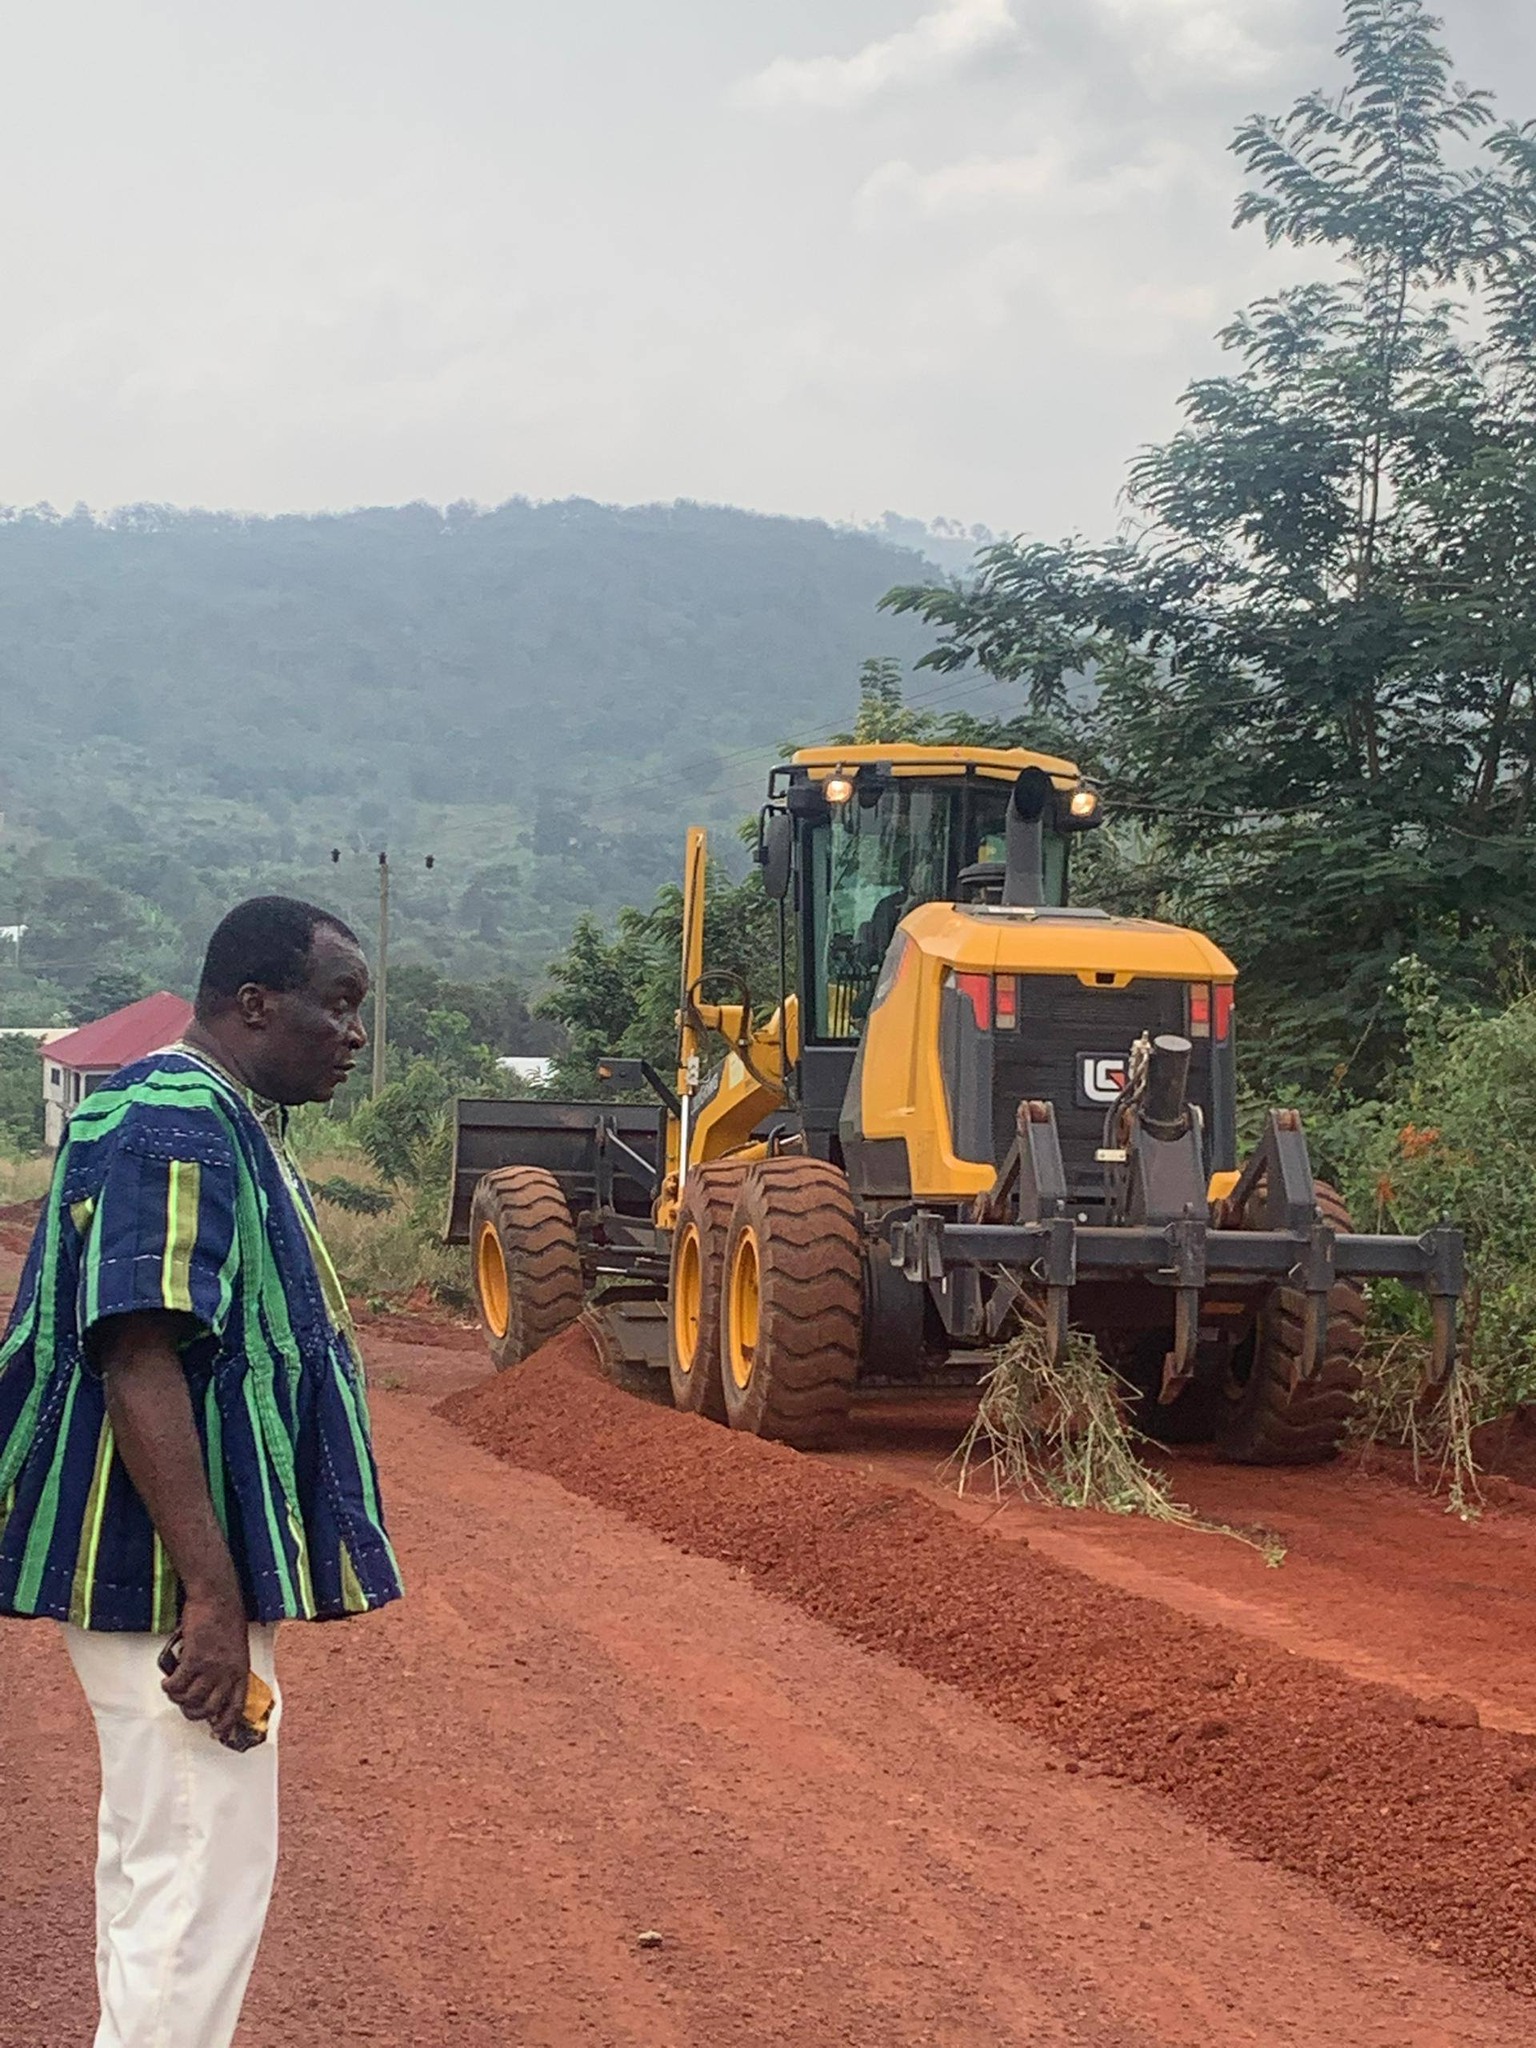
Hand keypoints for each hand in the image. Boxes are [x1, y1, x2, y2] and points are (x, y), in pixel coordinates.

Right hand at [162, 1591, 250, 1746]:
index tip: (216, 1733)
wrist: (218, 1597)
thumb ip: (228, 1668)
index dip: (226, 1723)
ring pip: (191, 1699)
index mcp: (241, 1670)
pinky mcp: (194, 1659)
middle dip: (194, 1713)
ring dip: (178, 1699)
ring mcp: (211, 1667)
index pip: (237, 1705)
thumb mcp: (236, 1647)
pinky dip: (169, 1687)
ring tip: (174, 1690)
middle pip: (209, 1709)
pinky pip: (177, 1685)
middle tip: (185, 1705)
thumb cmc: (227, 1618)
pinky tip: (167, 1681)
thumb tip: (213, 1687)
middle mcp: (228, 1673)